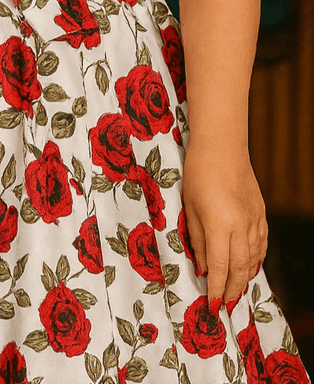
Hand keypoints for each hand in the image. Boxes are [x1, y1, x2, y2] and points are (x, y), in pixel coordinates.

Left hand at [181, 142, 267, 309]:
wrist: (222, 148)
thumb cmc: (198, 174)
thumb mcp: (190, 208)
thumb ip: (198, 240)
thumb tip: (204, 268)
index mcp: (220, 224)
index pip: (220, 267)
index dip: (216, 289)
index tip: (212, 305)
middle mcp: (241, 226)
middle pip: (239, 268)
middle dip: (232, 290)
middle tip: (224, 304)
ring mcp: (254, 220)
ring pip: (253, 259)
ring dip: (244, 278)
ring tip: (235, 291)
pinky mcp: (261, 213)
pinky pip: (261, 244)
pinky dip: (255, 260)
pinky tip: (249, 267)